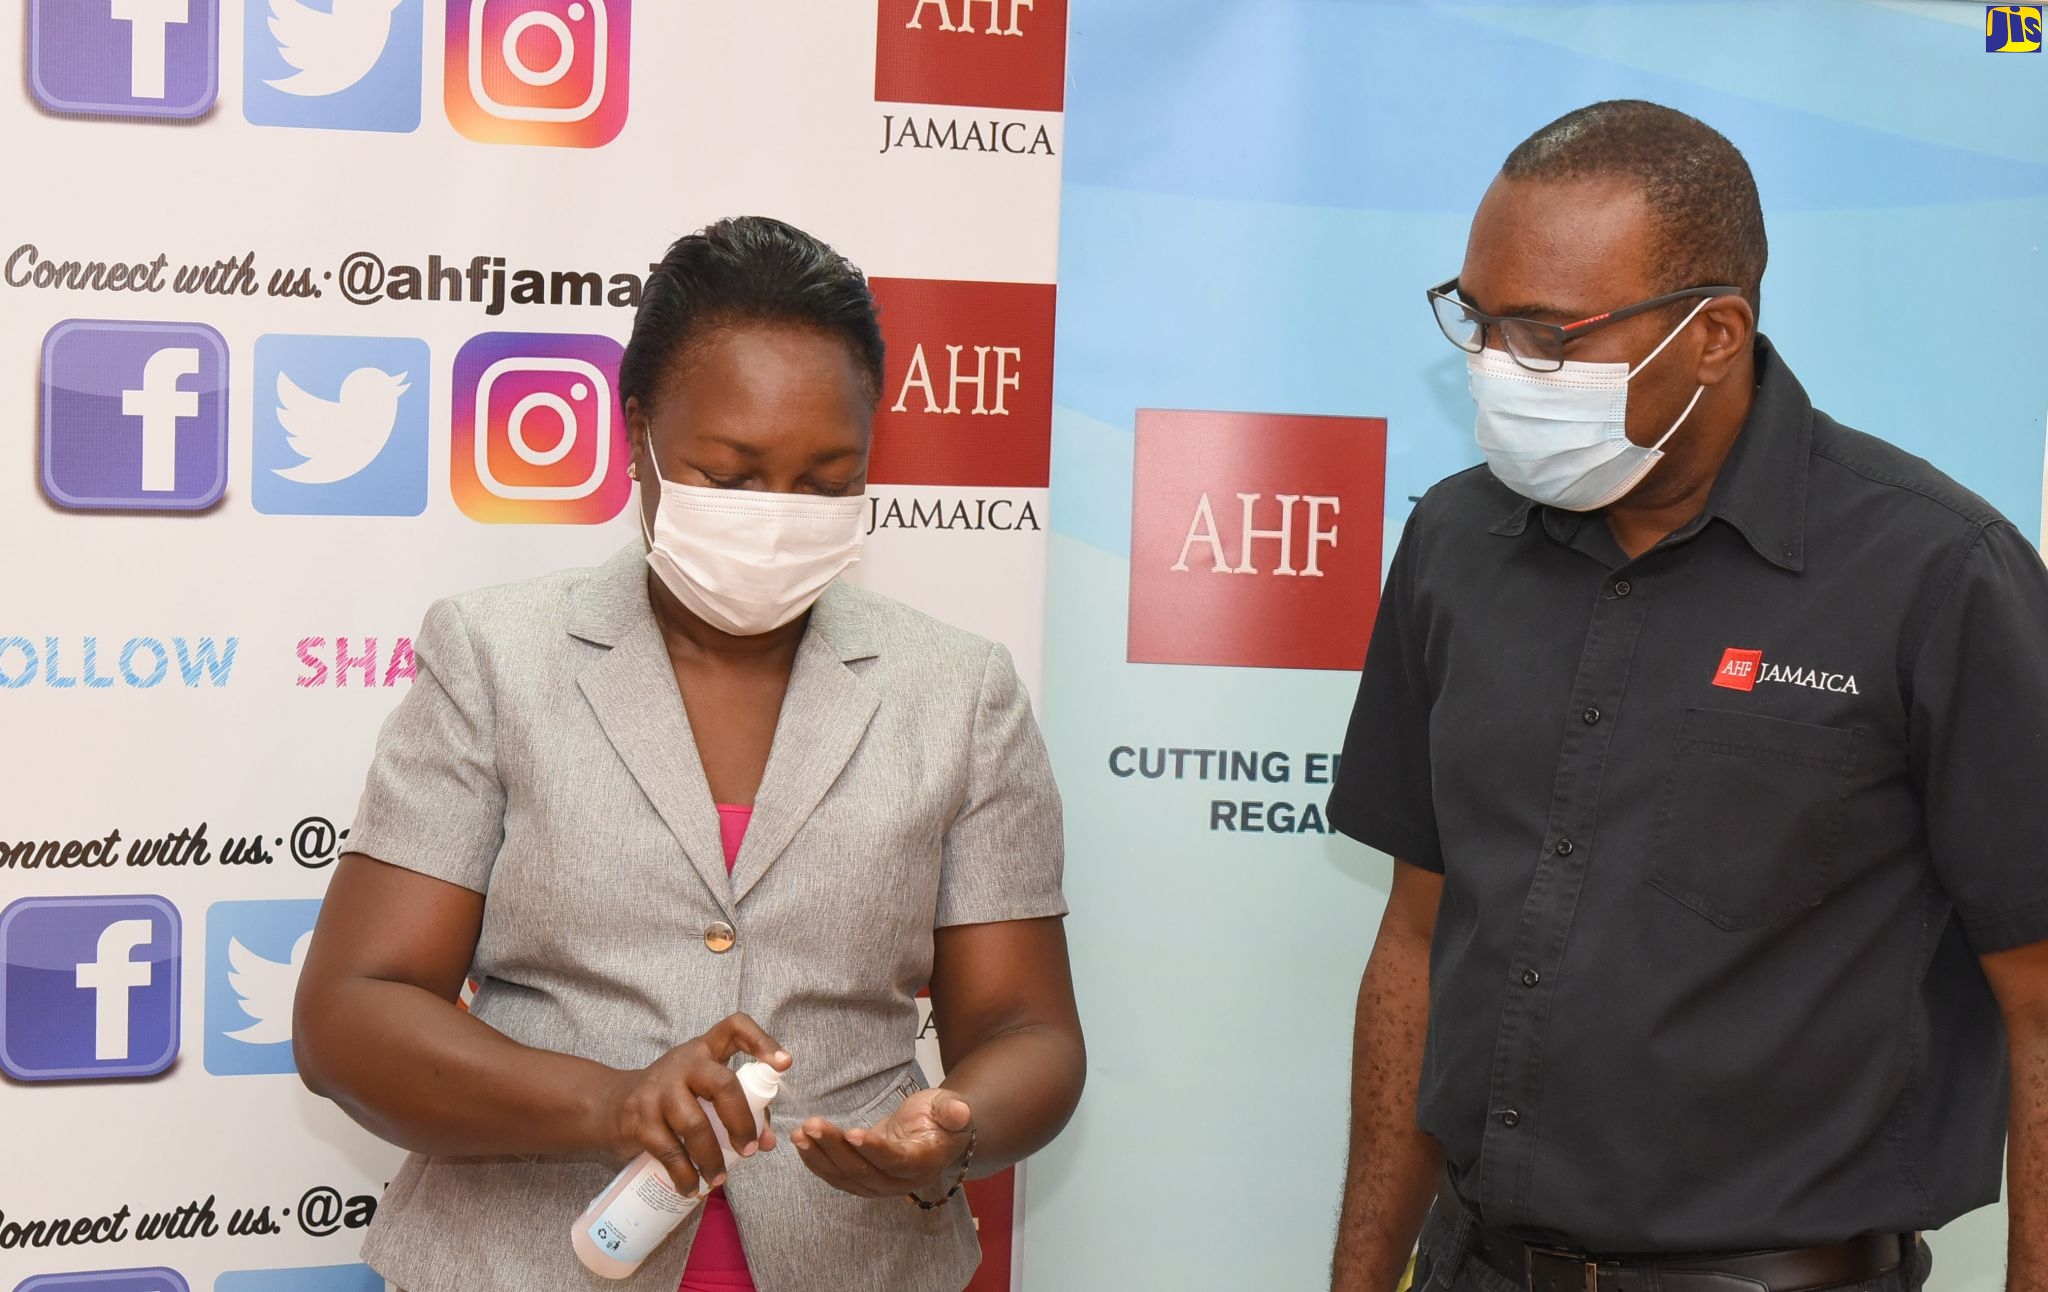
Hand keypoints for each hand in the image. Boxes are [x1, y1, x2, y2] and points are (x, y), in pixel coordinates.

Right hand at [591, 1013, 790, 1195]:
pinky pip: (669, 1151)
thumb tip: (768, 1142)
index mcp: (704, 1050)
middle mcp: (682, 1064)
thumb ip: (738, 1108)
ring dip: (713, 1158)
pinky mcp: (640, 1119)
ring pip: (695, 1125)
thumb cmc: (671, 1098)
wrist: (610, 1105)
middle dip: (742, 1122)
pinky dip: (685, 1175)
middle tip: (751, 1150)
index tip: (784, 1064)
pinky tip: (692, 1187)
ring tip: (720, 1179)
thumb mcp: (701, 1090)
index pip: (734, 1028)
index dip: (762, 1041)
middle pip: (722, 1085)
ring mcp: (658, 1090)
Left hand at [791, 1086, 973, 1198]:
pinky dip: (816, 1161)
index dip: (874, 1149)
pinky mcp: (863, 1180)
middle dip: (835, 1149)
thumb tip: (960, 1111)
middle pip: (864, 1171)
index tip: (851, 1132)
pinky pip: (837, 1177)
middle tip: (813, 1125)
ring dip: (820, 1156)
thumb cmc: (941, 1117)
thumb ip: (953, 1110)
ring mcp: (879, 1184)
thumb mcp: (951, 1107)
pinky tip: (801, 1143)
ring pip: (846, 1176)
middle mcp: (900, 1182)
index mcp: (923, 1163)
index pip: (896, 1161)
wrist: (935, 1133)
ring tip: (800, 1133)